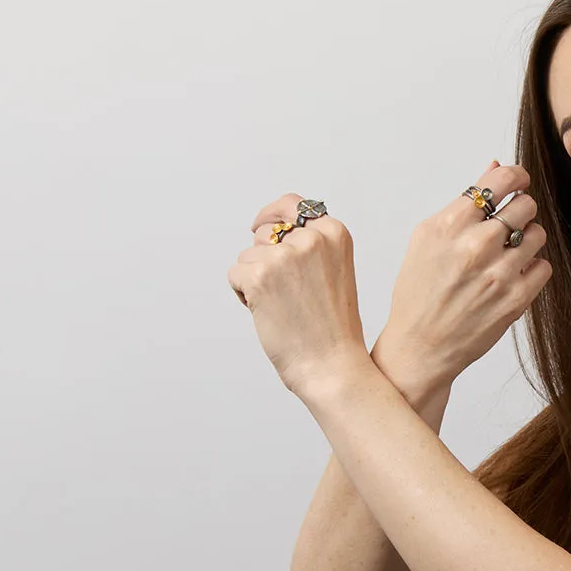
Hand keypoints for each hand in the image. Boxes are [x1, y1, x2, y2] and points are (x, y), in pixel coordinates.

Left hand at [228, 193, 369, 395]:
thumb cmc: (333, 328)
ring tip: (282, 307)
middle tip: (287, 293)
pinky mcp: (258, 276)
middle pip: (266, 233)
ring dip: (255, 279)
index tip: (261, 224)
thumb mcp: (336, 272)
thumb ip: (312, 247)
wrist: (332, 365)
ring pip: (248, 257)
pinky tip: (268, 313)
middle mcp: (311, 238)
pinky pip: (235, 276)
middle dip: (265, 258)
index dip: (273, 214)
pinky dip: (243, 295)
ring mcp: (284, 256)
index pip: (294, 204)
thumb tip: (269, 230)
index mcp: (335, 234)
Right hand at [377, 161, 551, 384]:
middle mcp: (476, 245)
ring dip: (527, 240)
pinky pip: (544, 266)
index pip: (500, 181)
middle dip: (520, 211)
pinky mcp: (516, 298)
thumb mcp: (428, 238)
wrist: (421, 345)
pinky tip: (512, 275)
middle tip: (510, 224)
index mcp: (450, 225)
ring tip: (509, 253)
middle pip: (526, 204)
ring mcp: (499, 273)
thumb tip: (494, 167)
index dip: (516, 176)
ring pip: (538, 234)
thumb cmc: (420, 290)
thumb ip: (464, 203)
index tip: (518, 182)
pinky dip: (532, 268)